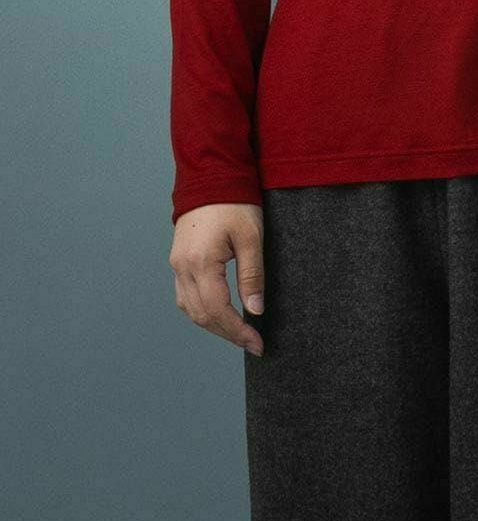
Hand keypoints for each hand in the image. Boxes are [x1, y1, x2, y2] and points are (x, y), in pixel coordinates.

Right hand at [168, 202, 265, 355]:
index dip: (238, 332)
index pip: (218, 310)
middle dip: (228, 333)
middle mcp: (183, 267)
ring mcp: (177, 264)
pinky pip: (185, 296)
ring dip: (213, 325)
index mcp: (201, 262)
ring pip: (190, 309)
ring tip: (239, 332)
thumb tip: (255, 310)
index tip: (257, 344)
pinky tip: (219, 313)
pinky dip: (202, 310)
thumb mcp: (251, 237)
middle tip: (252, 343)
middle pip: (202, 315)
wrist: (211, 176)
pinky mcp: (178, 260)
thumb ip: (252, 275)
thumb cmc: (234, 203)